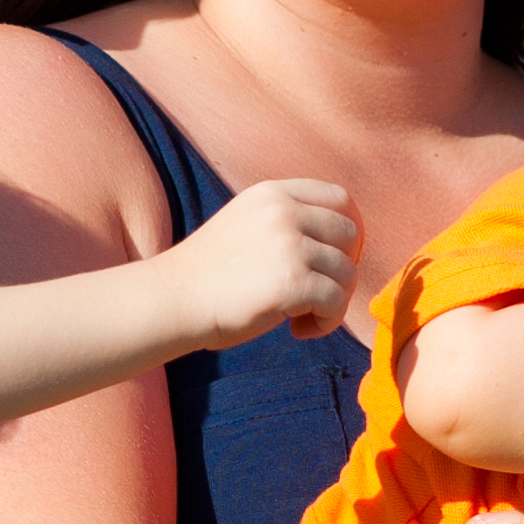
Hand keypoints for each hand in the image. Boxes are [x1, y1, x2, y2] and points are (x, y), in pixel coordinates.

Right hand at [158, 179, 358, 349]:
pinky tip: (299, 330)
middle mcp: (283, 211)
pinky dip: (327, 322)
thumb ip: (288, 221)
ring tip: (302, 316)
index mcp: (273, 193)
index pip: (339, 198)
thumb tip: (347, 240)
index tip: (332, 260)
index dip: (348, 232)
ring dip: (334, 302)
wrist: (173, 301)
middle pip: (350, 233)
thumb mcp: (248, 223)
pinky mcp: (292, 281)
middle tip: (317, 293)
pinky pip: (336, 302)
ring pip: (347, 272)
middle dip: (344, 268)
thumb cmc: (209, 274)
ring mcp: (289, 244)